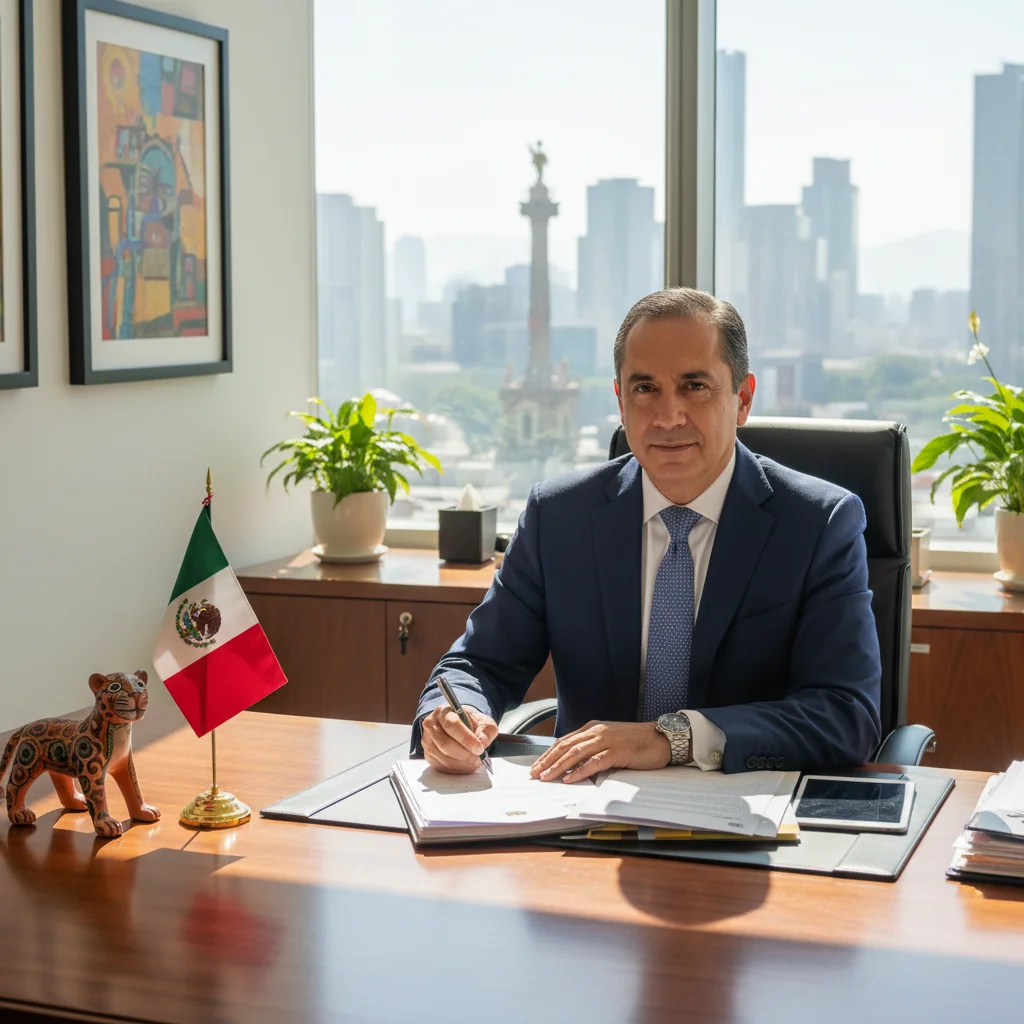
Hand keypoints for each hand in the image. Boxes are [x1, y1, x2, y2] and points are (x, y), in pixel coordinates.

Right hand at [421, 705, 498, 773]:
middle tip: (479, 757)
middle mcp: (431, 724)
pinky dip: (457, 768)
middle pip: (446, 744)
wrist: (459, 726)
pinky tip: (466, 764)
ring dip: (462, 763)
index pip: (452, 725)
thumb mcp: (484, 722)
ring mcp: (427, 740)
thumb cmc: (470, 723)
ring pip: (444, 757)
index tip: (480, 748)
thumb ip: (486, 730)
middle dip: (465, 754)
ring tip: (474, 761)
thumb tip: (482, 742)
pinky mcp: (428, 754)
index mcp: (444, 711)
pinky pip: (442, 766)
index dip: (466, 739)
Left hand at [530, 721, 670, 783]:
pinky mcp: (618, 751)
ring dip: (559, 766)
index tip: (537, 765)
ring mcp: (607, 740)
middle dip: (548, 761)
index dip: (549, 754)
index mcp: (594, 728)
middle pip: (565, 746)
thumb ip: (594, 747)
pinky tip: (570, 778)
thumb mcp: (611, 740)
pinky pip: (595, 762)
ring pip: (576, 753)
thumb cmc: (637, 741)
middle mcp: (597, 731)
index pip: (565, 741)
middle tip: (535, 774)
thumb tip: (574, 763)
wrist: (662, 738)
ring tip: (546, 777)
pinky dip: (580, 771)